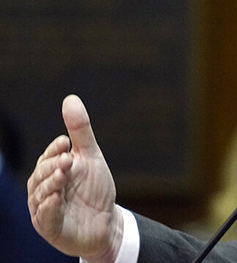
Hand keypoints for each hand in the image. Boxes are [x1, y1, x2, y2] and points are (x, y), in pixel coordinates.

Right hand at [27, 95, 122, 261]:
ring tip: (63, 175)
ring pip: (41, 194)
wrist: (105, 223)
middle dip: (54, 165)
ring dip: (51, 184)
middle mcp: (44, 189)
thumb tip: (70, 98)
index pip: (48, 156)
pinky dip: (48, 207)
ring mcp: (45, 209)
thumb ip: (80, 131)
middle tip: (68, 159)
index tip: (66, 142)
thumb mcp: (90, 157)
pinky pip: (44, 217)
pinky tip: (55, 199)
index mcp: (52, 170)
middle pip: (42, 174)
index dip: (55, 150)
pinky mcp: (50, 228)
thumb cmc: (94, 189)